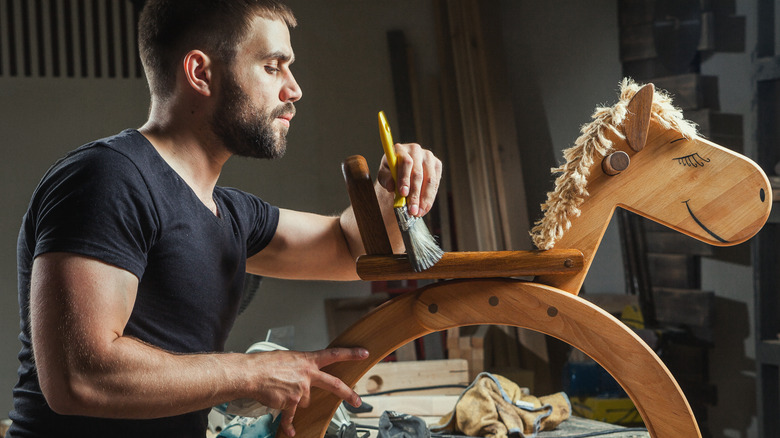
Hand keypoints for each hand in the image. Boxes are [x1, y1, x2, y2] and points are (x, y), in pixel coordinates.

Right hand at [248, 347, 368, 436]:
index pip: (333, 354)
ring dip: (296, 399)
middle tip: (358, 401)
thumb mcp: (288, 358)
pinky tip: (291, 432)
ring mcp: (301, 389)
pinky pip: (292, 417)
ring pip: (305, 400)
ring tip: (282, 390)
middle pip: (334, 384)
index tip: (363, 353)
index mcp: (308, 361)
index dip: (350, 353)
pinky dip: (290, 424)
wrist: (252, 374)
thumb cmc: (265, 364)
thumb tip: (302, 372)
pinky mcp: (291, 402)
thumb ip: (300, 365)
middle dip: (348, 394)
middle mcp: (307, 375)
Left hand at [377, 143, 441, 216]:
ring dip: (424, 199)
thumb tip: (392, 186)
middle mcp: (416, 150)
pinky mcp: (437, 165)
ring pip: (430, 180)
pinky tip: (424, 208)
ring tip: (418, 212)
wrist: (402, 171)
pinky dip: (430, 198)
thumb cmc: (391, 173)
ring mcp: (428, 157)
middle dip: (415, 194)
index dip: (405, 179)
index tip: (403, 194)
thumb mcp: (384, 176)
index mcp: (401, 149)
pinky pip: (436, 184)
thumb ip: (386, 180)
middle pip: (418, 174)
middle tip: (412, 210)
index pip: (406, 163)